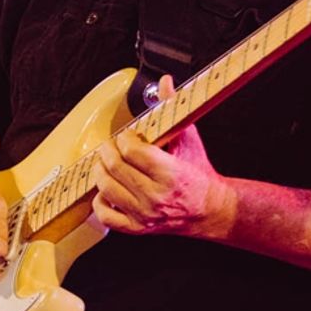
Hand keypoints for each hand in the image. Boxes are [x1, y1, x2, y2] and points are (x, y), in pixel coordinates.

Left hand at [91, 77, 234, 237]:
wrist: (210, 209)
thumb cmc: (198, 173)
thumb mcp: (189, 139)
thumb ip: (173, 108)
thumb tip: (165, 82)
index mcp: (170, 173)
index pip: (132, 150)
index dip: (124, 138)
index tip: (127, 135)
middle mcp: (156, 196)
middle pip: (115, 167)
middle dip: (108, 151)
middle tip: (111, 145)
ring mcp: (145, 214)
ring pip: (107, 189)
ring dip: (100, 171)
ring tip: (105, 163)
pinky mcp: (138, 228)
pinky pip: (107, 216)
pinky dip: (100, 202)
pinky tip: (106, 190)